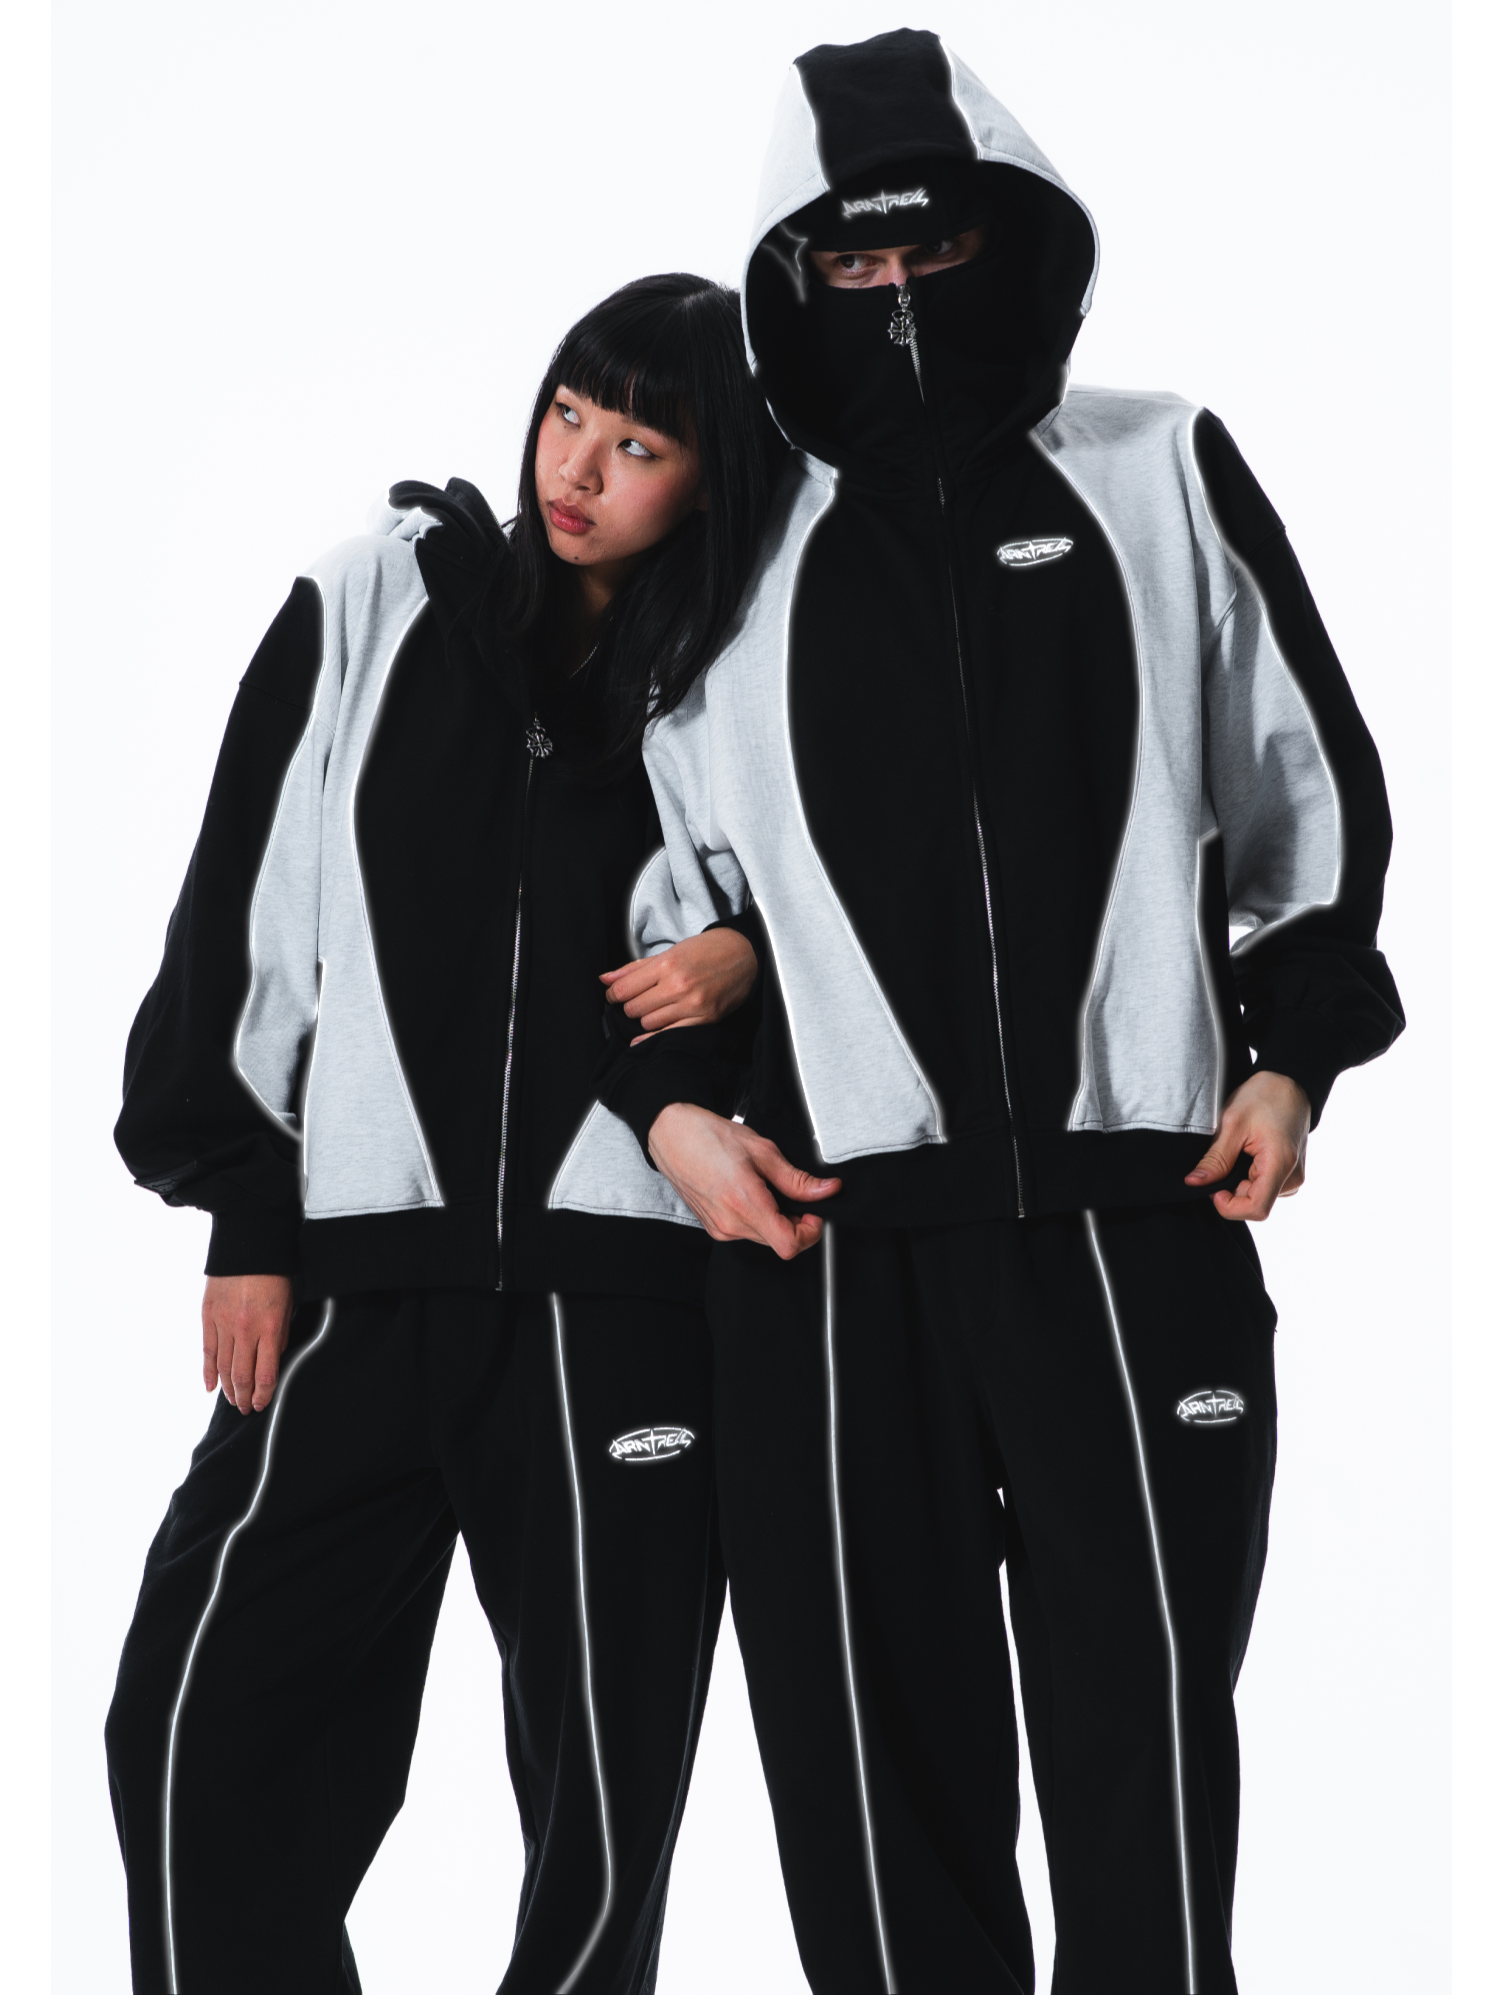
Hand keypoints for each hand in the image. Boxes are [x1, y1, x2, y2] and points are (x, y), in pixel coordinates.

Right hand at [202, 1274, 293, 1413]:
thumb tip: (271, 1362)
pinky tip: (211, 1386)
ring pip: (223, 1367)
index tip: (263, 1404)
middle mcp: (245, 1329)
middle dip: (245, 1397)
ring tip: (233, 1400)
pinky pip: (208, 1351)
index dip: (264, 1395)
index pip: (266, 1374)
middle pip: (242, 1376)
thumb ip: (278, 1337)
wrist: (248, 1244)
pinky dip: (209, 1372)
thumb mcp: (287, 1307)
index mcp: (269, 1327)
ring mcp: (224, 1323)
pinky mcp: (208, 1316)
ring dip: (228, 1389)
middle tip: (247, 1409)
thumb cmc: (274, 1274)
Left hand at [601, 927, 757, 1043]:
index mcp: (667, 964)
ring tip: (654, 1008)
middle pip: (634, 1008)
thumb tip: (604, 979)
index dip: (613, 994)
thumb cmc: (705, 951)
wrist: (744, 955)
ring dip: (645, 1018)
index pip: (624, 988)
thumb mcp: (669, 952)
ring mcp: (692, 1004)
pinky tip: (644, 1037)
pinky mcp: (704, 1019)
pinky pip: (669, 1034)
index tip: (614, 995)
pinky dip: (652, 1037)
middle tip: (637, 1000)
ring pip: (648, 1023)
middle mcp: (678, 985)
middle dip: (630, 1005)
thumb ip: (635, 968)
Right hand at [648, 1104, 839, 1259]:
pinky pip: (746, 1231)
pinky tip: (749, 1191)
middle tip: (792, 1193)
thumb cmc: (709, 1136)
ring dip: (775, 1219)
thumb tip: (826, 1190)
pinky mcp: (713, 1227)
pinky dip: (757, 1217)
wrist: (672, 1135)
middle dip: (794, 1222)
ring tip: (764, 1186)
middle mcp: (730, 1223)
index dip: (809, 1233)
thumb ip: (797, 1179)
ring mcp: (719, 1228)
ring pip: (764, 1237)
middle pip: (778, 1241)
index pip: (788, 1245)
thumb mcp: (763, 1150)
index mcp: (744, 1203)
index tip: (813, 1214)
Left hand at [1185, 1071, 1311, 1221]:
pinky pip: (1264, 1186)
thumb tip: (1194, 1183)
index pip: (1256, 1209)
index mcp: (1280, 1165)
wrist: (1291, 1082)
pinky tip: (1247, 1153)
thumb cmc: (1265, 1096)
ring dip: (1239, 1181)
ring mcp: (1293, 1177)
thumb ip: (1215, 1159)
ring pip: (1257, 1195)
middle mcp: (1293, 1177)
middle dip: (1231, 1188)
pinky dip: (1248, 1176)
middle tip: (1222, 1157)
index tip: (1213, 1187)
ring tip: (1238, 1150)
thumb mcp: (1233, 1124)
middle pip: (1254, 1203)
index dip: (1229, 1206)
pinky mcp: (1290, 1173)